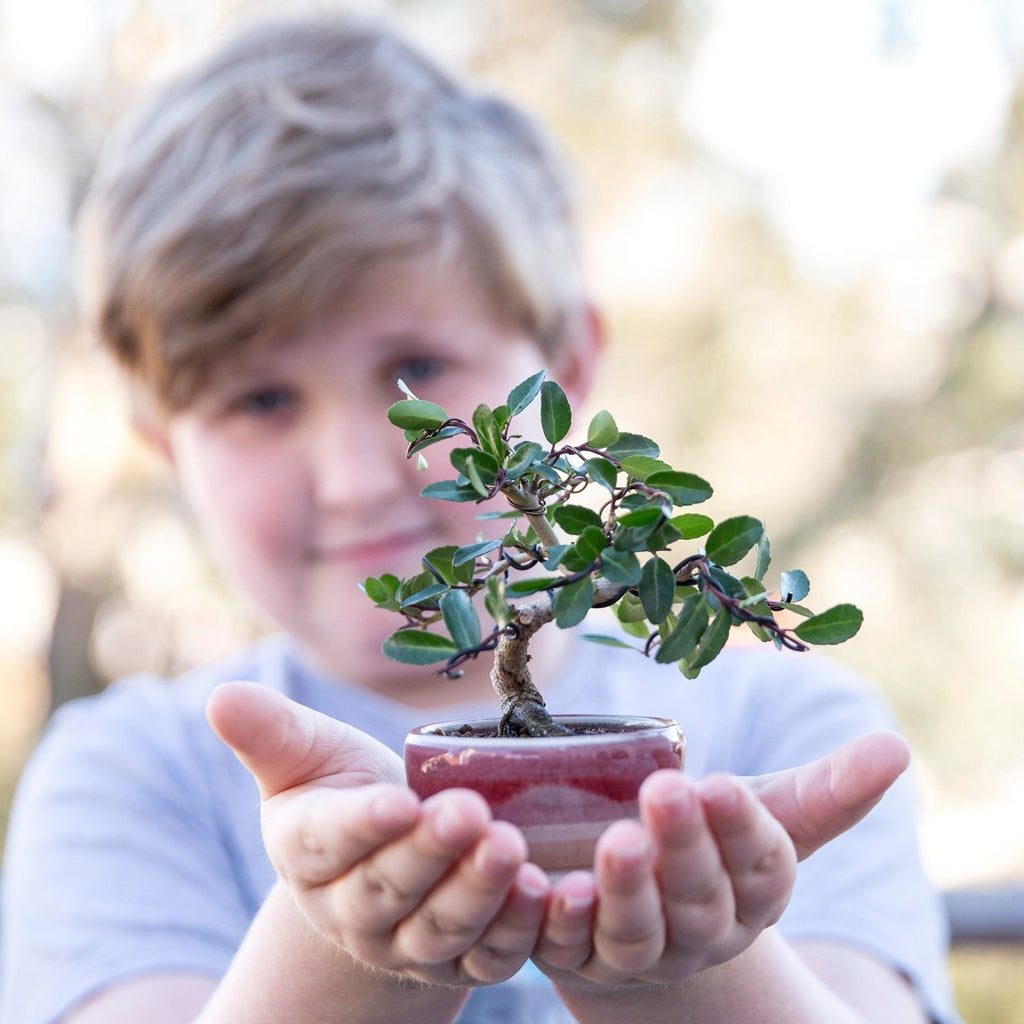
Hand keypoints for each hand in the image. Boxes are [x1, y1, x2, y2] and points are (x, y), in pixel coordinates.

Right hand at [206, 682, 549, 987]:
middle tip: (468, 813)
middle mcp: (352, 910)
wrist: (385, 854)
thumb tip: (220, 696)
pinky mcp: (463, 957)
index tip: (396, 801)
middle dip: (428, 853)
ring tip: (510, 846)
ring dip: (477, 890)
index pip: (325, 843)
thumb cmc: (344, 788)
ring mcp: (408, 942)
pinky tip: (546, 891)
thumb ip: (270, 732)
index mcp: (308, 853)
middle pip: (387, 888)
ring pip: (440, 927)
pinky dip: (519, 929)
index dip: (361, 826)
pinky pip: (490, 955)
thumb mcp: (305, 756)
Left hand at [532, 731, 909, 989]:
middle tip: (667, 790)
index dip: (743, 829)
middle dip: (685, 847)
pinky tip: (545, 885)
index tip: (721, 784)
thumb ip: (826, 788)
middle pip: (699, 897)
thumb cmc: (713, 844)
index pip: (762, 867)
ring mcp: (640, 950)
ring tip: (616, 841)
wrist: (650, 909)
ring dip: (625, 890)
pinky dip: (557, 921)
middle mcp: (702, 931)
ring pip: (637, 932)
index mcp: (754, 893)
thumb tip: (896, 746)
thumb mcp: (769, 813)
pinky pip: (566, 947)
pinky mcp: (576, 954)